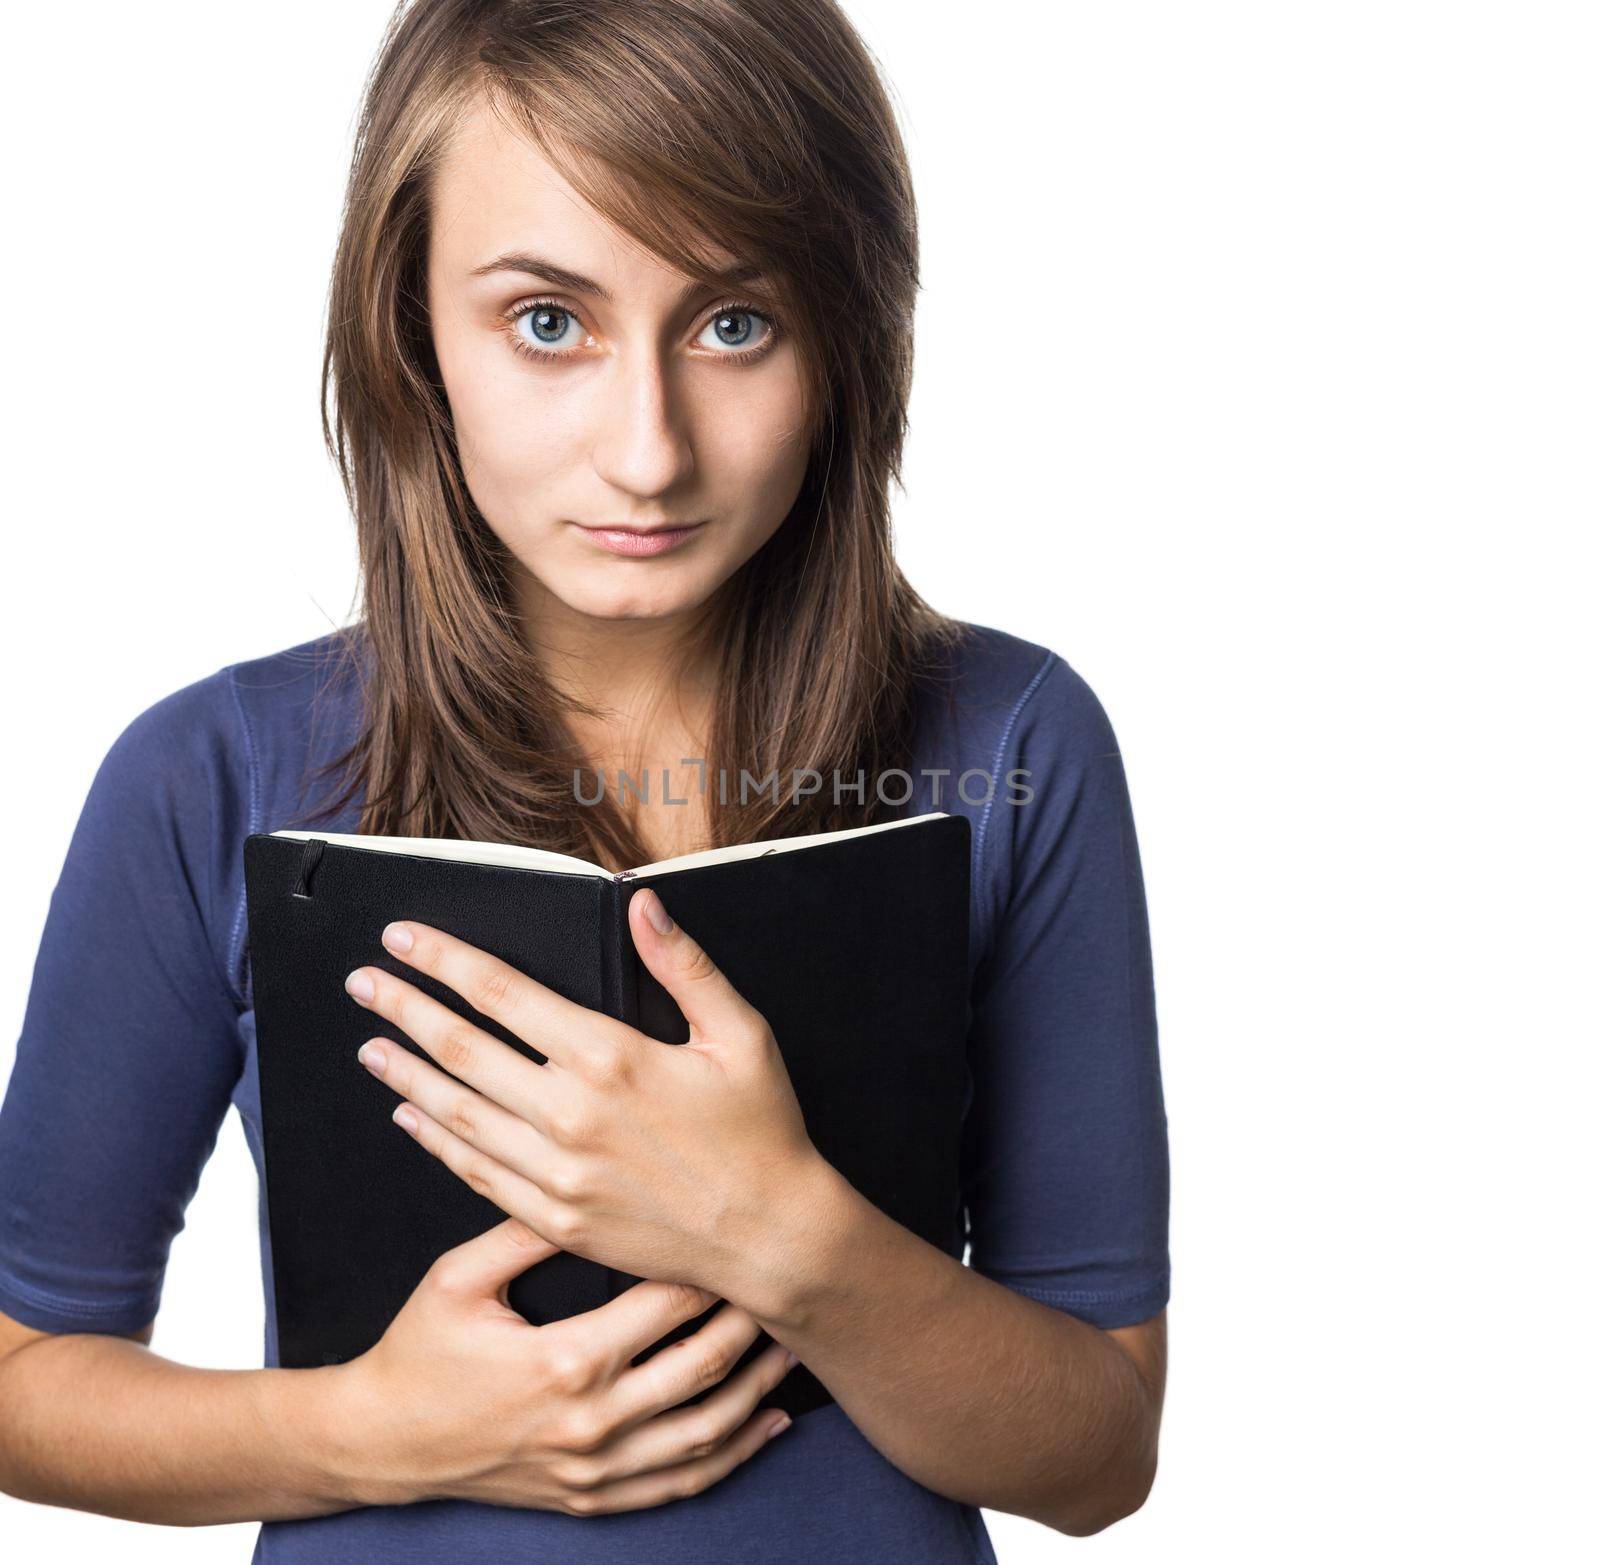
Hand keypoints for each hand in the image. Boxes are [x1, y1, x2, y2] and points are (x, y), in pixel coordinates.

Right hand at [333, 1216, 796, 1511]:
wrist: (380, 1443)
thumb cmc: (418, 1350)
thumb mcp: (459, 1278)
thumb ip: (525, 1230)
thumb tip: (585, 1175)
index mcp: (566, 1359)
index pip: (668, 1306)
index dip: (712, 1268)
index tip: (742, 1231)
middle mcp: (592, 1421)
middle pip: (703, 1366)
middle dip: (751, 1320)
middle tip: (783, 1277)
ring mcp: (595, 1469)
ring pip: (706, 1432)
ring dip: (759, 1387)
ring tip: (794, 1344)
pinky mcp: (592, 1497)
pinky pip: (682, 1484)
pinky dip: (734, 1454)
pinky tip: (769, 1423)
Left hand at [343, 887, 821, 1305]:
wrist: (770, 1236)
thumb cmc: (761, 1129)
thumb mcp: (740, 1033)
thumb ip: (682, 964)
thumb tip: (641, 902)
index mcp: (609, 1057)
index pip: (502, 993)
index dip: (445, 961)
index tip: (402, 938)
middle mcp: (569, 1114)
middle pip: (462, 1048)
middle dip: (405, 1008)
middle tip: (362, 981)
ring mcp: (555, 1174)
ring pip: (456, 1112)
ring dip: (405, 1074)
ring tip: (369, 1043)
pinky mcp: (554, 1219)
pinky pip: (476, 1173)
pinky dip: (435, 1140)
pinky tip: (409, 1117)